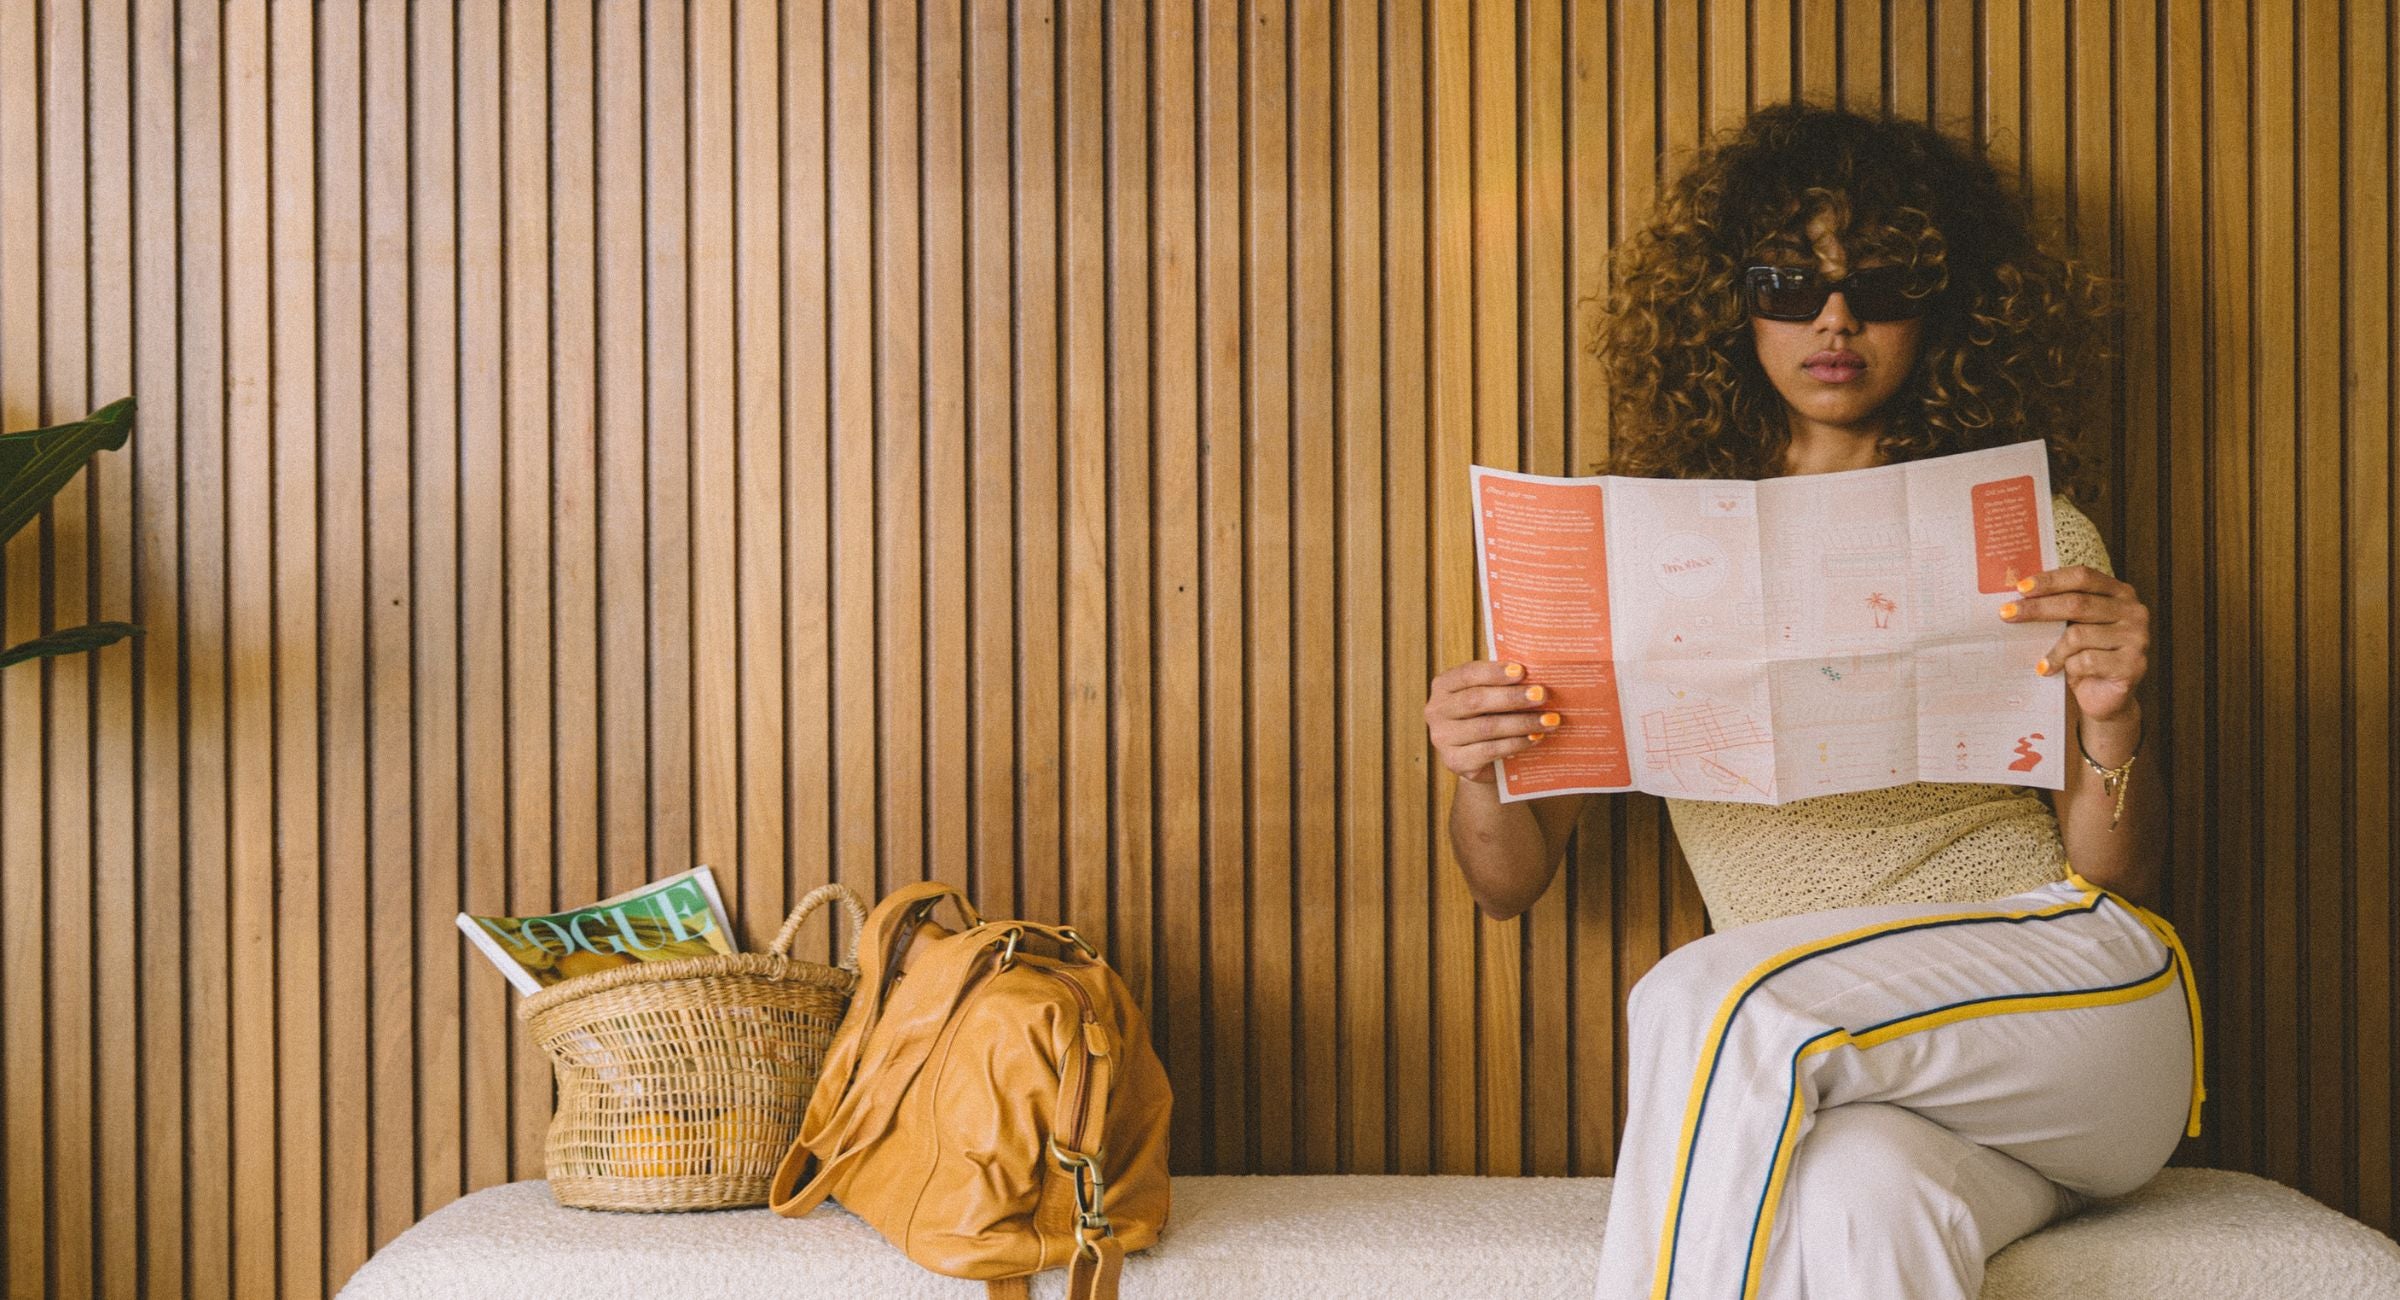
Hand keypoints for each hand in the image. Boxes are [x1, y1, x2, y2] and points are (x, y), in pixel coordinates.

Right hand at [1424, 659, 1561, 782]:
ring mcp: (1442, 738)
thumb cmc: (1489, 717)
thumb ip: (1504, 683)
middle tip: (1542, 695)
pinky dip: (1516, 743)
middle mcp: (1436, 710)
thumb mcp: (1491, 696)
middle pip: (1475, 700)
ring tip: (1549, 720)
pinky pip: (1489, 750)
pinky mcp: (1454, 761)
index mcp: (1443, 685)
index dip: (1495, 672)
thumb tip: (1539, 673)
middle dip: (1512, 697)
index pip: (1468, 674)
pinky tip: (1535, 738)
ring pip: (1486, 727)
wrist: (1481, 760)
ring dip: (1521, 722)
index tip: (1522, 671)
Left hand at [2001, 565, 2149, 721]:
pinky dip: (2068, 667)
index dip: (2051, 580)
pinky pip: (2086, 661)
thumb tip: (2016, 596)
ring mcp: (2137, 638)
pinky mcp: (2132, 665)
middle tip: (2006, 614)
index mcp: (2120, 593)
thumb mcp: (2074, 626)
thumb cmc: (2085, 655)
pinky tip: (2063, 673)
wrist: (2105, 697)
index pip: (2083, 576)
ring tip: (2043, 663)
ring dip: (2054, 650)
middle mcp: (2133, 611)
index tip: (2020, 588)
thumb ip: (2060, 607)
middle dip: (2037, 609)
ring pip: (2078, 635)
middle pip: (2077, 603)